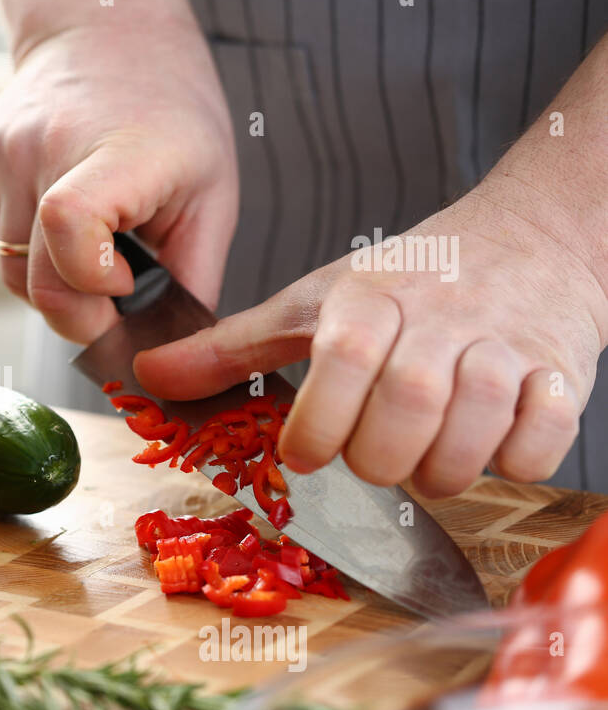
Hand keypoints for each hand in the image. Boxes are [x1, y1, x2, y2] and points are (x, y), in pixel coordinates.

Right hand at [0, 19, 237, 344]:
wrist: (104, 32)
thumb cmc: (170, 113)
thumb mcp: (210, 192)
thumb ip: (192, 277)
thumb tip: (172, 353)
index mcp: (118, 151)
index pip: (69, 227)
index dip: (93, 282)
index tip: (126, 281)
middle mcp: (47, 148)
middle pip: (35, 279)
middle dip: (78, 313)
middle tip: (114, 297)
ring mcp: (3, 153)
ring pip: (9, 273)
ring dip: (51, 287)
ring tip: (91, 254)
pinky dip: (25, 259)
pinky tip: (59, 232)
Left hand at [132, 180, 607, 496]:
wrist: (531, 239)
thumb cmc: (411, 283)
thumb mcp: (314, 304)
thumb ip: (233, 347)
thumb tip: (148, 376)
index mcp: (370, 298)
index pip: (340, 364)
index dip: (317, 426)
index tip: (305, 454)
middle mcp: (440, 317)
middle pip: (404, 412)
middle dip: (377, 460)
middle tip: (371, 458)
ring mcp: (506, 344)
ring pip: (470, 434)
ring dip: (439, 470)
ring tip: (424, 457)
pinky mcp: (562, 371)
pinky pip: (540, 440)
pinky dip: (513, 460)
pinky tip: (490, 444)